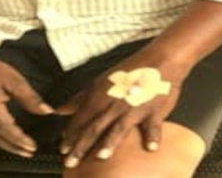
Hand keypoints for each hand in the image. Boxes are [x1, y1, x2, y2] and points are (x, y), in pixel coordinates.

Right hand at [0, 47, 53, 156]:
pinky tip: (4, 140)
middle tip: (28, 153)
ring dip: (4, 146)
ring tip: (19, 150)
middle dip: (13, 147)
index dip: (19, 139)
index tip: (33, 146)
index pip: (5, 128)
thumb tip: (47, 111)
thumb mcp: (14, 79)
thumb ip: (30, 97)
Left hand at [56, 51, 185, 167]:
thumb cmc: (132, 72)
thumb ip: (80, 99)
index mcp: (101, 98)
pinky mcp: (154, 112)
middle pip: (95, 128)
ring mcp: (134, 109)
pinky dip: (152, 136)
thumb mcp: (101, 82)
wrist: (160, 60)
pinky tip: (151, 147)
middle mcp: (115, 105)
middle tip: (71, 162)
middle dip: (81, 147)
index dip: (69, 136)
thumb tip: (60, 111)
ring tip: (102, 156)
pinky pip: (153, 126)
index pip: (81, 120)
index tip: (62, 149)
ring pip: (119, 127)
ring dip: (110, 141)